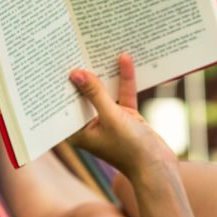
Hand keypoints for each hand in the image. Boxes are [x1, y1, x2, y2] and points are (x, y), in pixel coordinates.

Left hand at [67, 53, 176, 180]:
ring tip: (100, 49)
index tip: (58, 61)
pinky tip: (125, 60)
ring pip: (106, 92)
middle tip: (76, 48)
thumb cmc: (130, 149)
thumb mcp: (111, 117)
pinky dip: (125, 80)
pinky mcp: (127, 118)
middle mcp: (91, 126)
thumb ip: (95, 94)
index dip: (62, 84)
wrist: (159, 168)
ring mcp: (110, 121)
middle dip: (85, 74)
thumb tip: (77, 73)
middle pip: (85, 95)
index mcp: (78, 132)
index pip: (66, 104)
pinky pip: (123, 95)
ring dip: (106, 74)